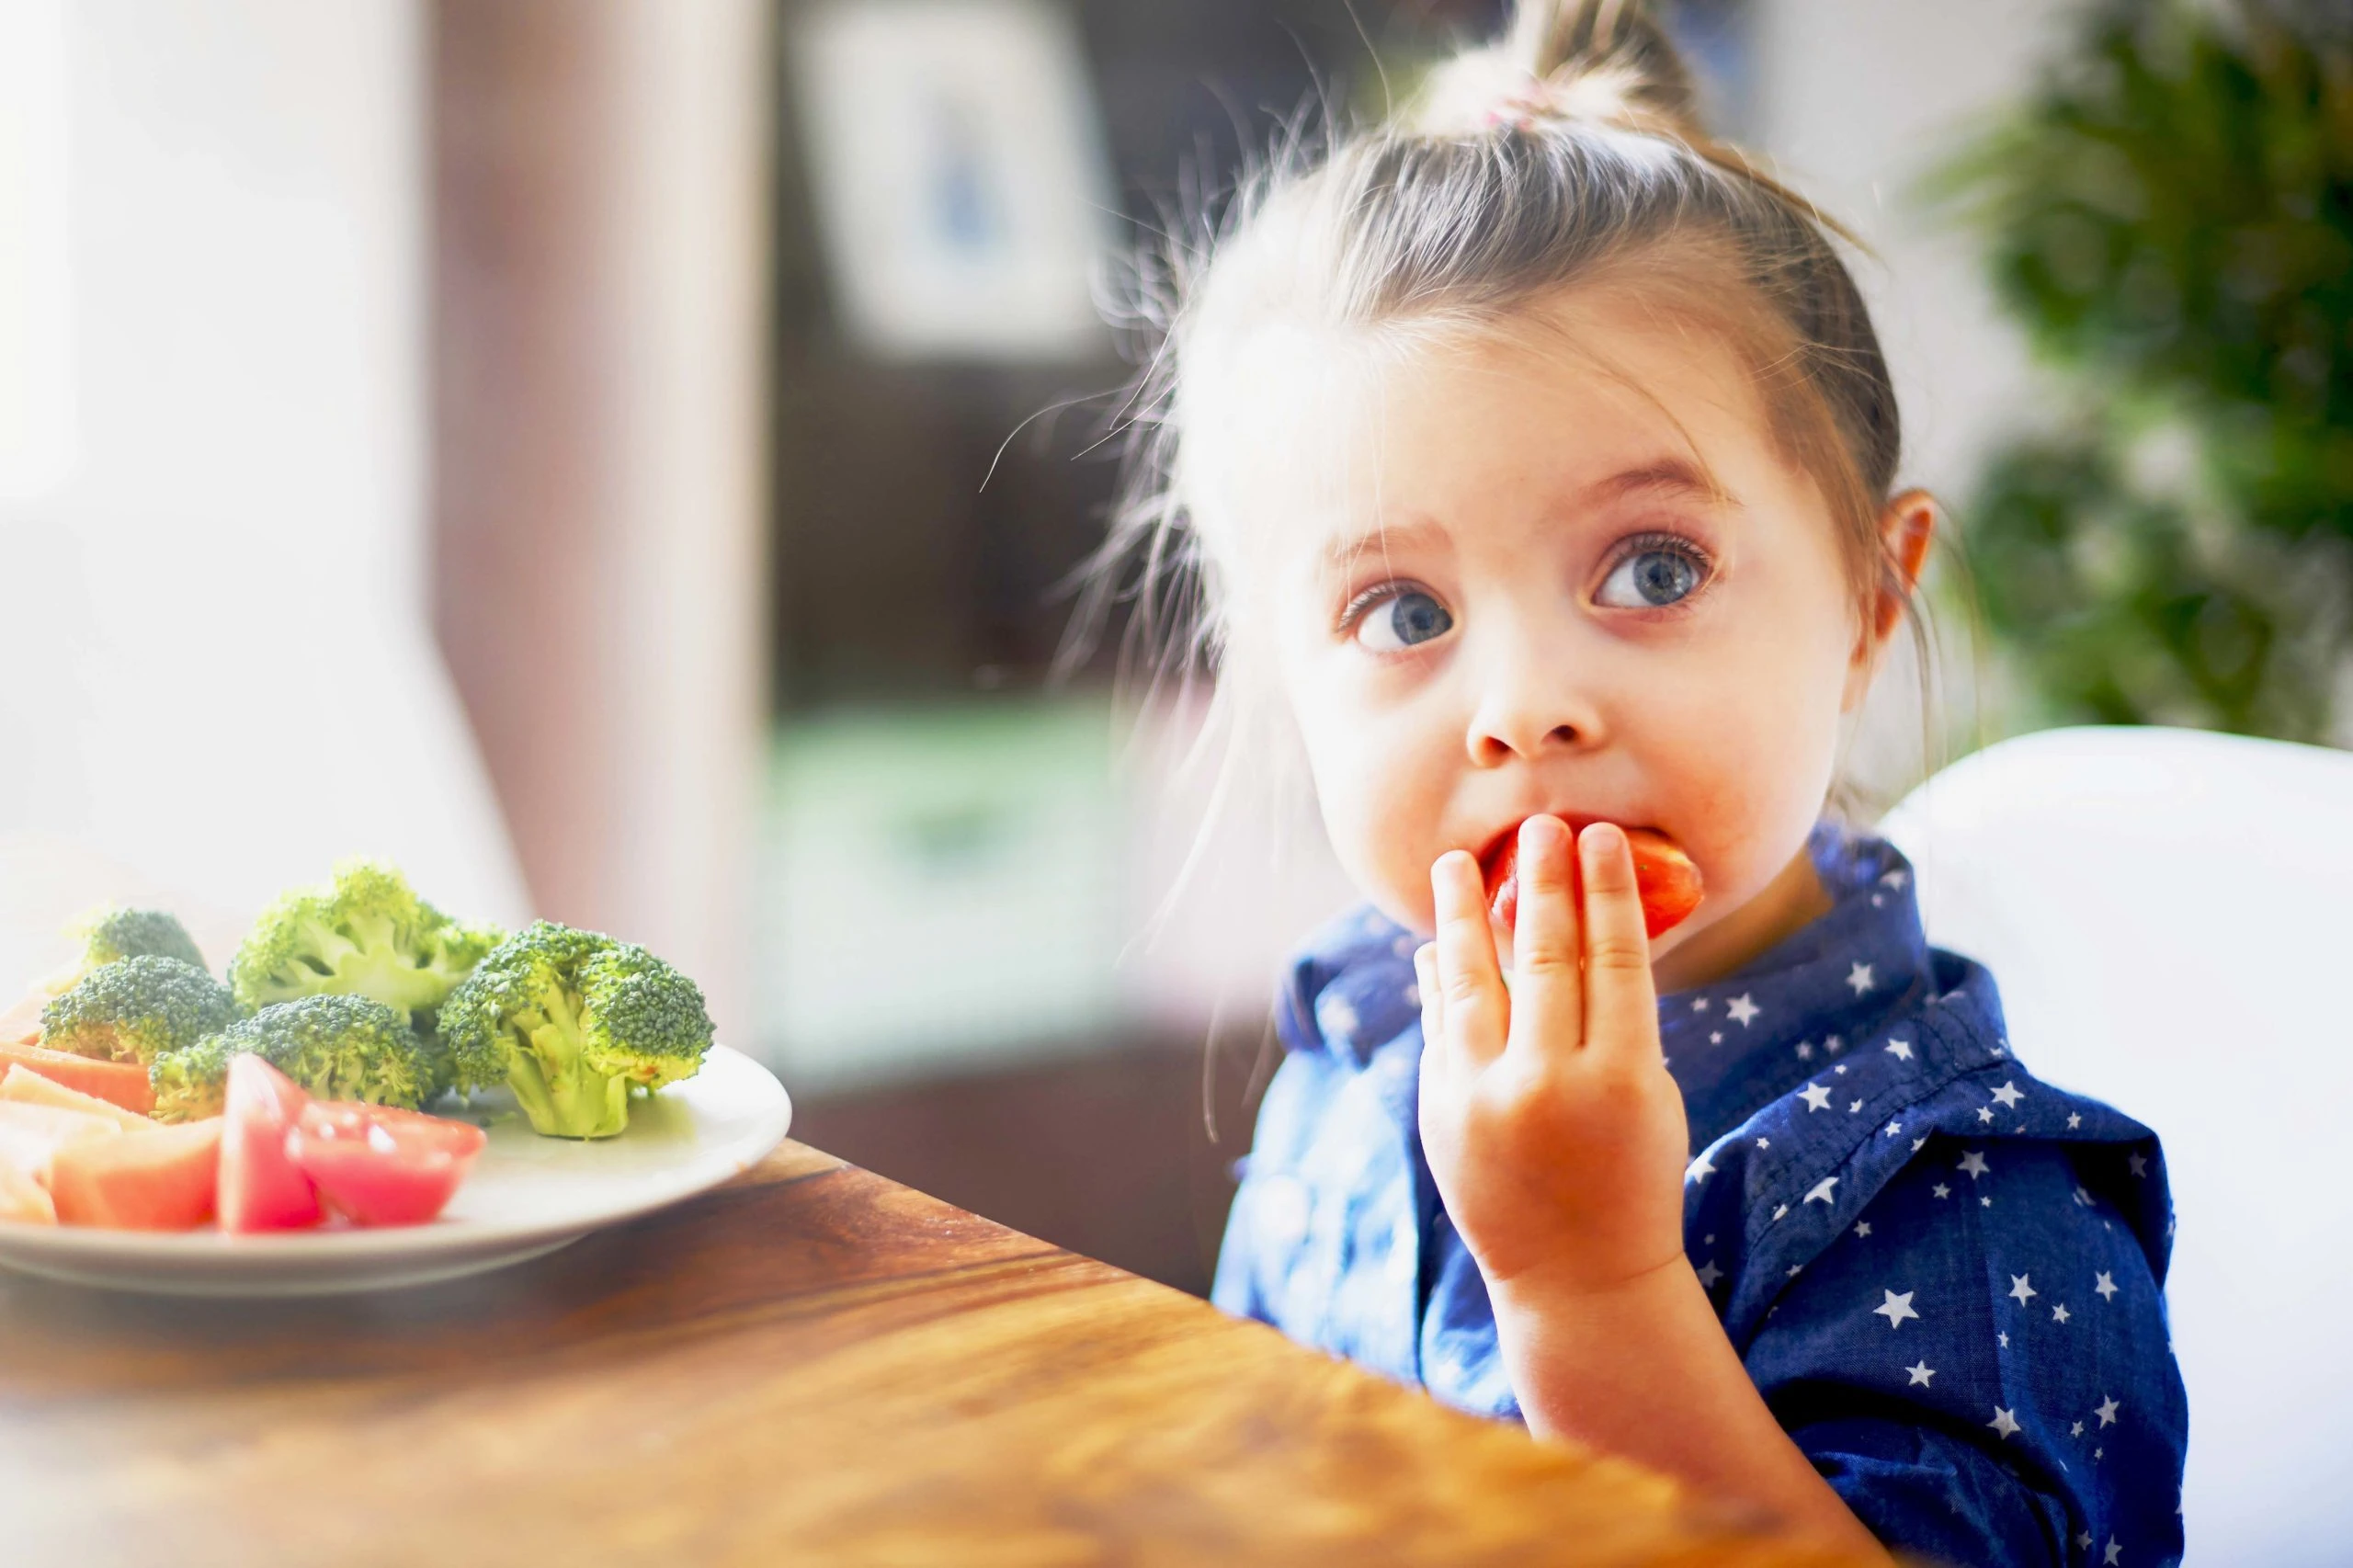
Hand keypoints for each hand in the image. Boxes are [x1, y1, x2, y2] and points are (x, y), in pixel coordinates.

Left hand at [1414, 817, 1691, 1295]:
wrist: (1578, 1278)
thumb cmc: (1632, 1177)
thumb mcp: (1648, 1099)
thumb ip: (1614, 1022)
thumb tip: (1574, 930)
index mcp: (1622, 1079)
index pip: (1615, 960)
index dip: (1605, 891)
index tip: (1597, 837)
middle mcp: (1548, 1085)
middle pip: (1545, 957)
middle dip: (1541, 883)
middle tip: (1539, 826)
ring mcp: (1484, 1099)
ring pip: (1471, 982)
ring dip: (1463, 914)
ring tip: (1455, 862)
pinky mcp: (1440, 1112)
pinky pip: (1439, 1027)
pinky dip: (1438, 981)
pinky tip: (1437, 942)